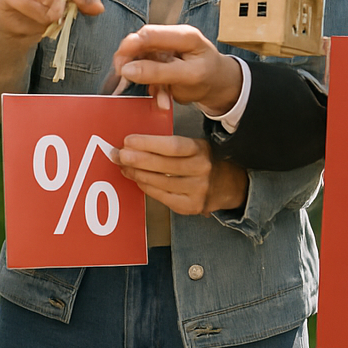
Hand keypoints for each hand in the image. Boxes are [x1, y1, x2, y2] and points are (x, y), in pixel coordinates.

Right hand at [0, 0, 103, 40]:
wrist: (20, 28)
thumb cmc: (48, 9)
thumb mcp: (71, 4)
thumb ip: (85, 1)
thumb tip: (98, 8)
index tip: (84, 1)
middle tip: (74, 6)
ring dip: (49, 4)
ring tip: (55, 18)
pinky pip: (22, 0)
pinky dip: (36, 13)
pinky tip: (41, 21)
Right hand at [111, 25, 241, 113]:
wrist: (221, 87)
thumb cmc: (210, 78)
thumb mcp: (188, 77)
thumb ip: (158, 72)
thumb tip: (128, 70)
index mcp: (183, 35)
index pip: (149, 34)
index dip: (129, 47)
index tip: (119, 66)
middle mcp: (172, 38)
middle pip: (140, 44)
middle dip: (131, 64)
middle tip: (122, 79)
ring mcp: (167, 50)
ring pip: (142, 60)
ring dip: (145, 81)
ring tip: (160, 98)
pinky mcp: (163, 61)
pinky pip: (148, 72)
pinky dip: (153, 87)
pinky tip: (163, 99)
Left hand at [115, 135, 247, 214]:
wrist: (228, 185)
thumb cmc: (203, 160)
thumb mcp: (194, 145)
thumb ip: (169, 144)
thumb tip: (135, 144)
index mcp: (201, 149)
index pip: (173, 146)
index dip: (149, 144)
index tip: (128, 140)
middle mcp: (202, 169)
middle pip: (164, 166)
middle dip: (137, 160)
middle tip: (119, 155)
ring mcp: (198, 190)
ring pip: (161, 182)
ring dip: (138, 174)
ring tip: (124, 167)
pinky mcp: (191, 206)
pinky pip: (162, 197)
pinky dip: (147, 187)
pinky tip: (137, 179)